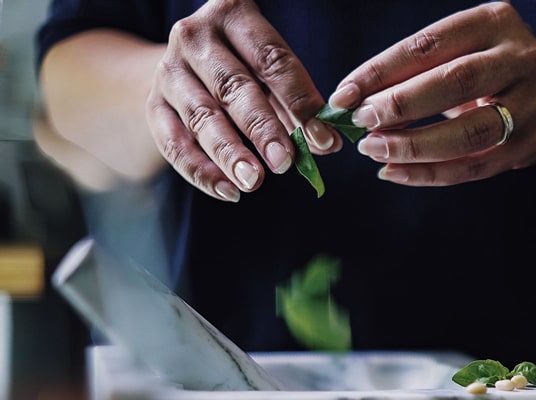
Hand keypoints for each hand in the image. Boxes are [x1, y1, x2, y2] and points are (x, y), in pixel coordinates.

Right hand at [145, 0, 339, 201]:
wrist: (188, 65)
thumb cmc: (247, 70)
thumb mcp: (273, 74)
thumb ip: (298, 106)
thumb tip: (326, 143)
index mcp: (234, 16)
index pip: (272, 60)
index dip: (300, 101)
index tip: (322, 138)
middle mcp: (195, 37)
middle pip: (234, 87)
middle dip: (262, 128)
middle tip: (284, 162)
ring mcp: (169, 70)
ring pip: (202, 116)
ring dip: (229, 152)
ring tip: (254, 181)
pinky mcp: (154, 104)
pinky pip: (174, 143)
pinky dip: (201, 170)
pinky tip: (228, 191)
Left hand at [328, 2, 535, 185]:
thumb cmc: (489, 68)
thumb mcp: (464, 48)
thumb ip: (419, 69)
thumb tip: (355, 100)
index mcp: (496, 22)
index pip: (430, 44)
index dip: (383, 69)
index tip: (345, 93)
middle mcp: (520, 59)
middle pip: (456, 82)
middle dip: (402, 105)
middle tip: (361, 122)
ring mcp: (531, 106)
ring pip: (470, 132)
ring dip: (416, 145)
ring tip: (375, 150)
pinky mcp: (529, 147)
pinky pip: (475, 167)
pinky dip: (431, 174)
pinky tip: (395, 173)